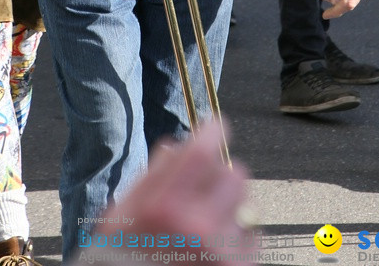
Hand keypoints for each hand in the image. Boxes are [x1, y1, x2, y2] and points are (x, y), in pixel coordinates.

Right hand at [97, 121, 250, 262]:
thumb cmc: (126, 252)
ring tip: (210, 223)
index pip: (202, 152)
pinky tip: (216, 245)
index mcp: (163, 207)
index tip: (216, 127)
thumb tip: (181, 145)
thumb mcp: (124, 211)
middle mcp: (195, 227)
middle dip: (221, 176)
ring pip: (247, 204)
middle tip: (207, 189)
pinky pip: (253, 235)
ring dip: (231, 207)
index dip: (213, 132)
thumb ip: (154, 174)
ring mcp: (220, 250)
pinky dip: (238, 236)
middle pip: (233, 174)